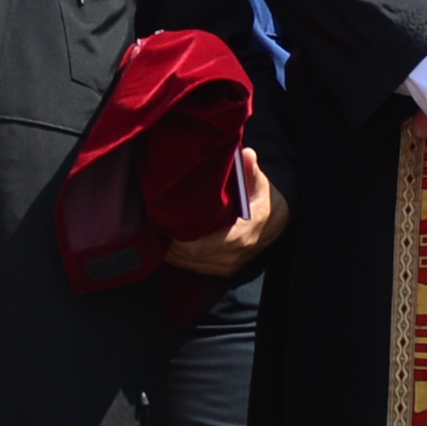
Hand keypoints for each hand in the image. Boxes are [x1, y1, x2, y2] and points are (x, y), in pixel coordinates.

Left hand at [162, 142, 282, 277]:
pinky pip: (192, 266)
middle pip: (188, 256)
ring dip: (170, 251)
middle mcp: (231, 257)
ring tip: (154, 231)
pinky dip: (178, 256)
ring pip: (187, 264)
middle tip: (150, 223)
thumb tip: (246, 155)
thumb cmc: (261, 200)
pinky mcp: (220, 270)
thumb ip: (250, 171)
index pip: (199, 246)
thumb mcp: (258, 184)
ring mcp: (226, 266)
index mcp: (240, 237)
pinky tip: (166, 241)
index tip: (159, 221)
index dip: (176, 238)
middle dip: (168, 242)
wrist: (276, 223)